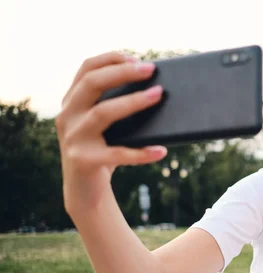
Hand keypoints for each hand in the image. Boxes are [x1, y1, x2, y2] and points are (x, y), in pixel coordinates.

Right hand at [55, 51, 167, 211]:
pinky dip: (141, 153)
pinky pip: (117, 154)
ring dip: (133, 102)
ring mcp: (73, 138)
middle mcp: (67, 116)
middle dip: (122, 73)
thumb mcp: (106, 126)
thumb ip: (118, 106)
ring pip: (102, 113)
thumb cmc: (104, 151)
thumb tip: (159, 90)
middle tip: (151, 69)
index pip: (86, 69)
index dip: (110, 59)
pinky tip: (161, 150)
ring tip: (158, 95)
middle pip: (91, 84)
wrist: (85, 192)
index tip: (136, 57)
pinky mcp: (83, 161)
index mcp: (72, 102)